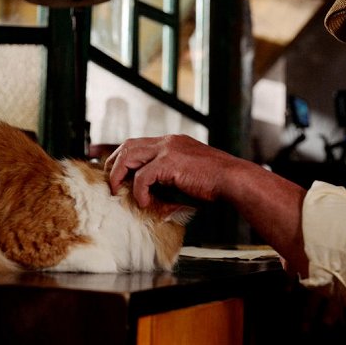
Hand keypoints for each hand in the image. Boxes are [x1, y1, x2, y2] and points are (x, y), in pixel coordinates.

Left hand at [105, 135, 237, 206]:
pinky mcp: (169, 162)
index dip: (124, 158)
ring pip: (129, 155)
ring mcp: (168, 149)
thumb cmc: (216, 182)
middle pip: (128, 145)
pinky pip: (143, 177)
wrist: (234, 180)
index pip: (140, 144)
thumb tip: (150, 193)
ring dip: (119, 175)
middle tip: (111, 183)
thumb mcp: (188, 175)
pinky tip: (145, 203)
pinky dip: (140, 191)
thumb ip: (169, 178)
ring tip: (118, 191)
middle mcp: (169, 141)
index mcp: (174, 142)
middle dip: (114, 164)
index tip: (118, 174)